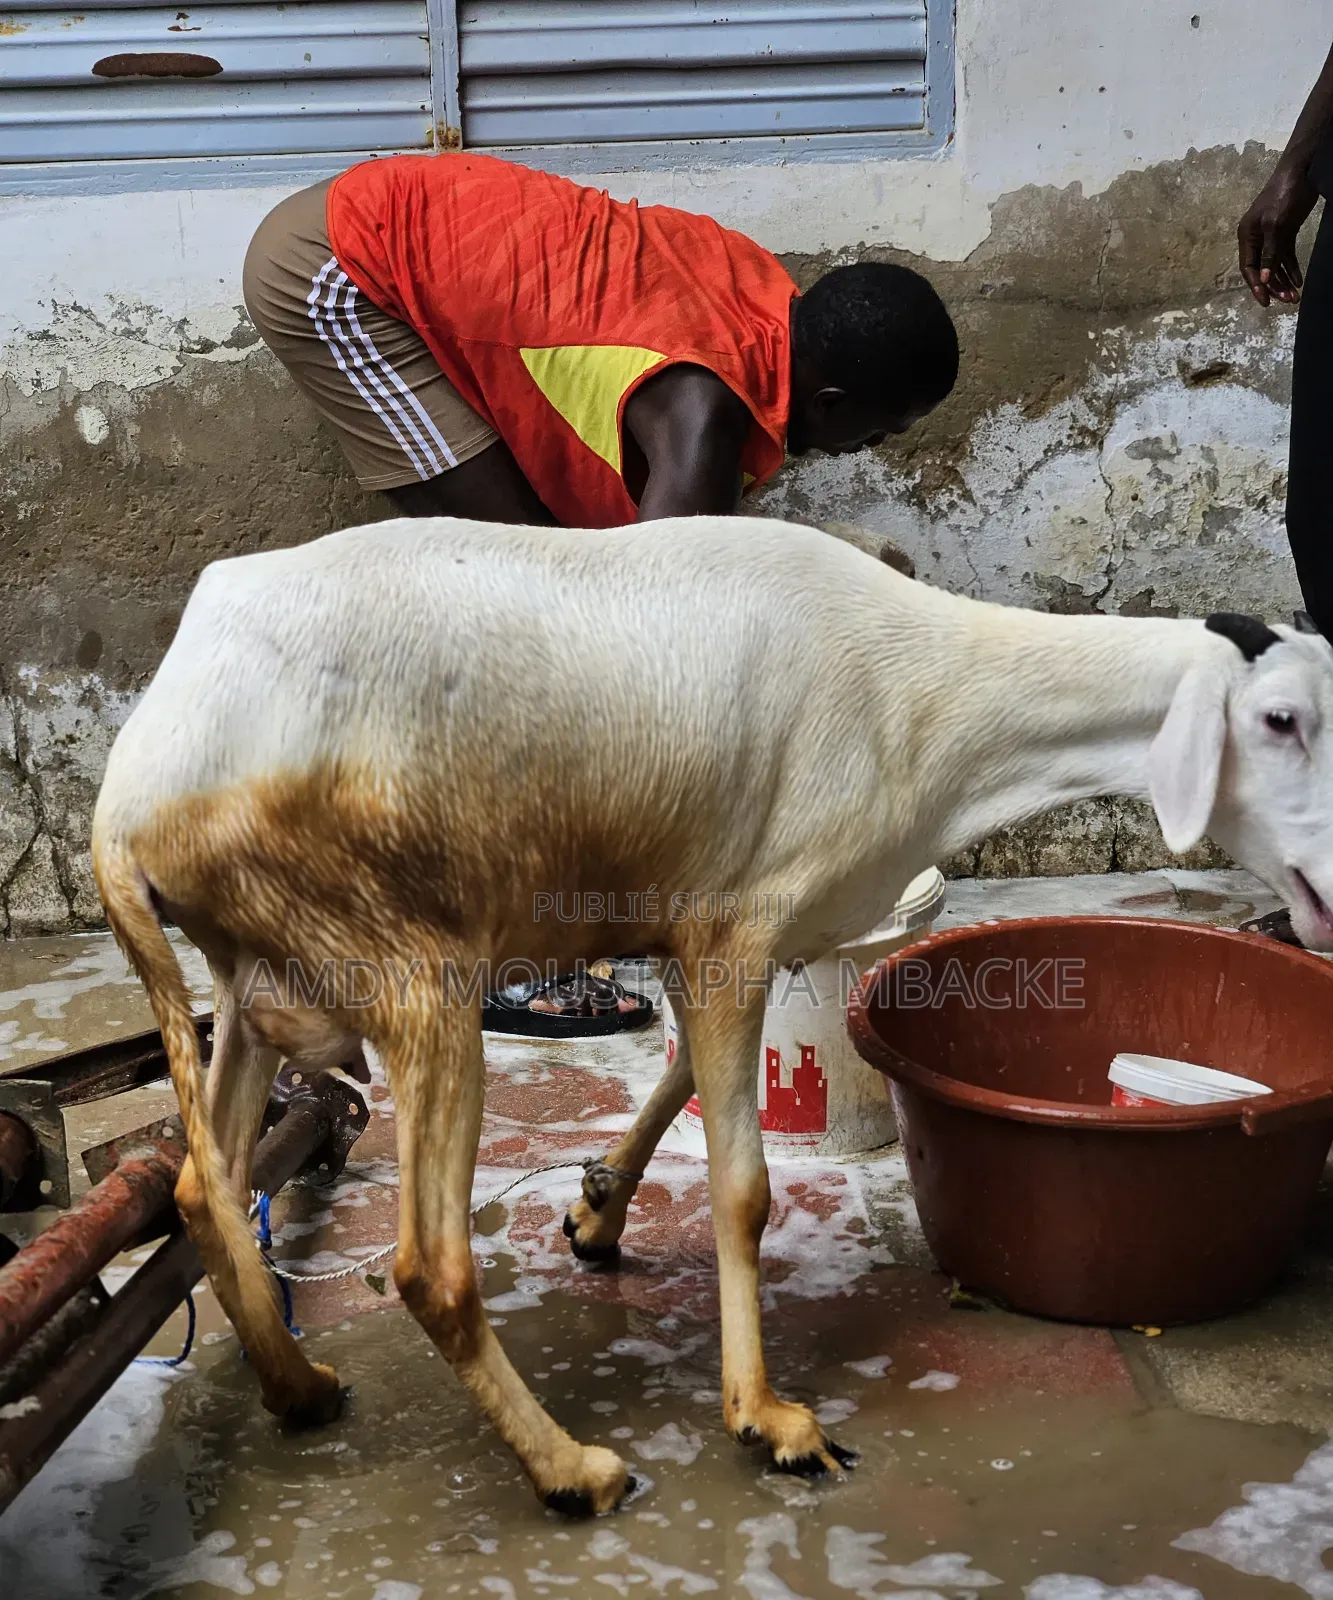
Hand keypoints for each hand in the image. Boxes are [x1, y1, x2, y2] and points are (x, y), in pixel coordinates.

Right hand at [1238, 165, 1318, 305]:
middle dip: (1274, 286)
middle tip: (1287, 300)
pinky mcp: (1285, 233)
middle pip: (1263, 270)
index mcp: (1247, 236)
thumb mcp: (1275, 224)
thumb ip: (1270, 252)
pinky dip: (1292, 269)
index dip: (1256, 286)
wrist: (1301, 172)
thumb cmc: (1283, 195)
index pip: (1249, 268)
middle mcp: (1256, 239)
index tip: (1266, 302)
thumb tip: (1264, 279)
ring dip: (1284, 281)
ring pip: (1275, 265)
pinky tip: (1298, 281)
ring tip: (1295, 295)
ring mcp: (1271, 236)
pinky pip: (1286, 256)